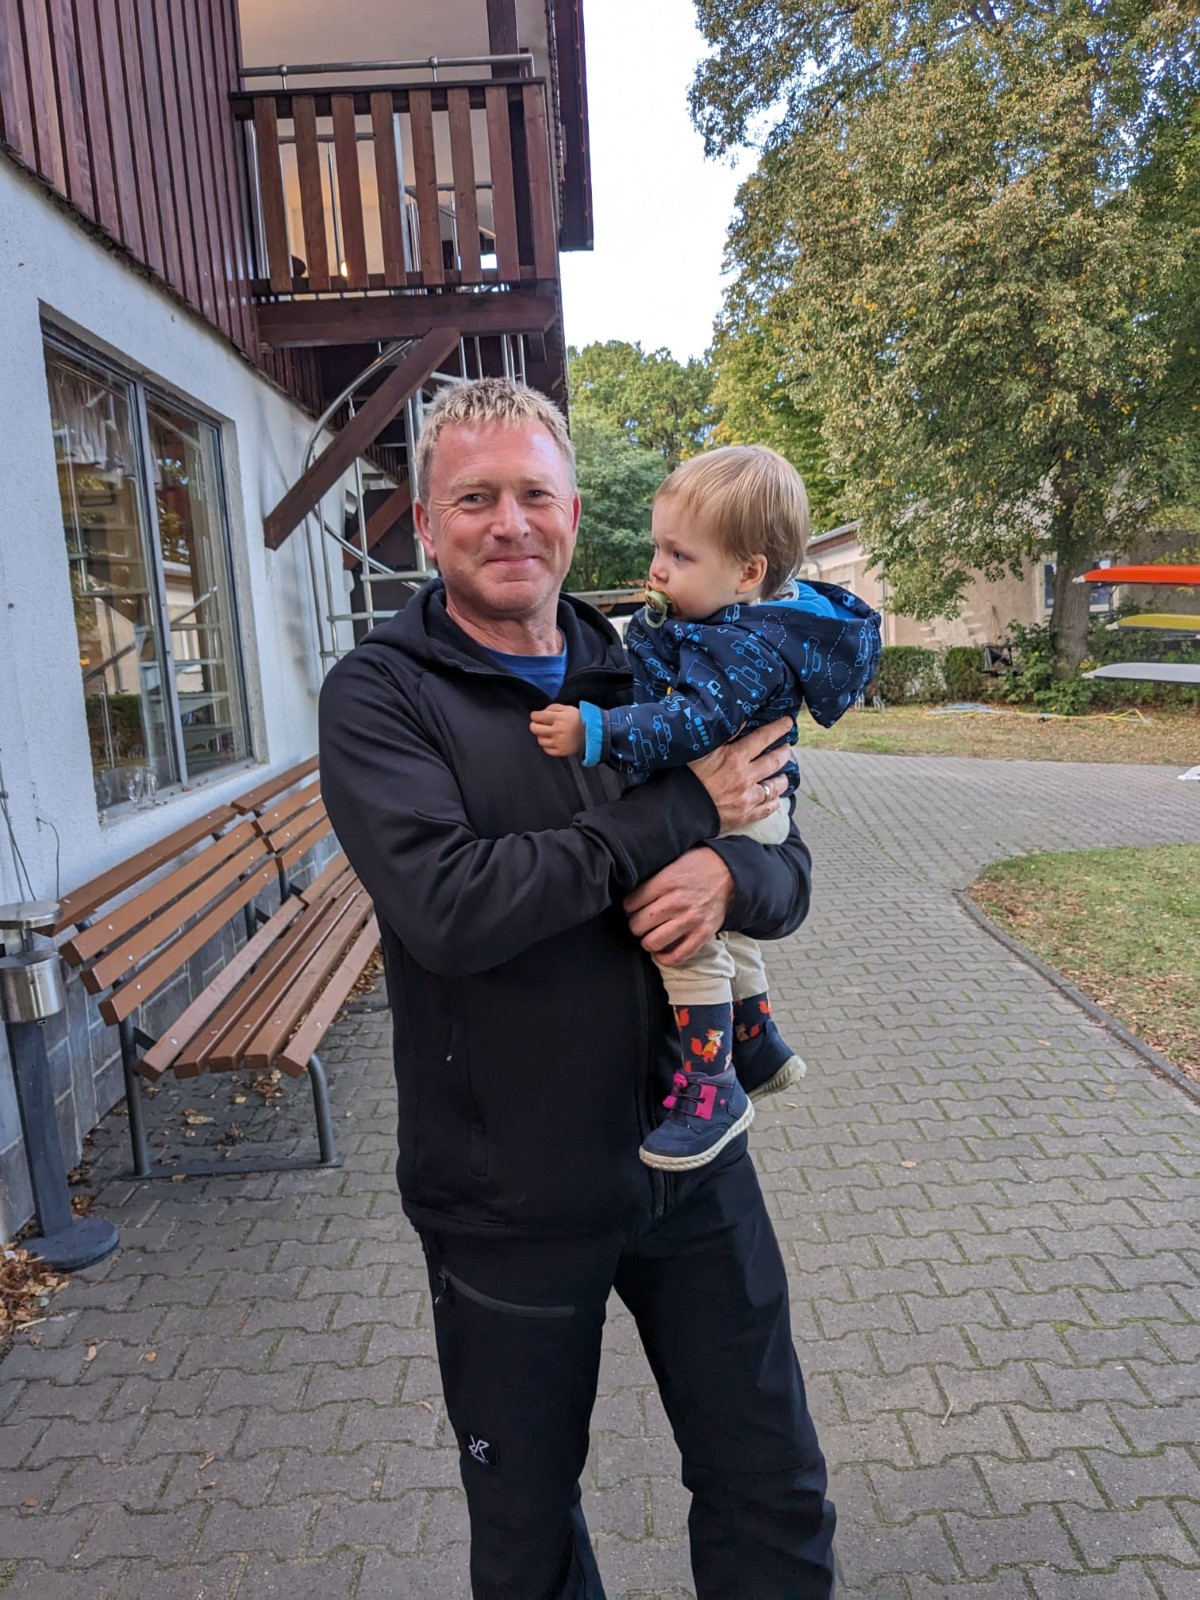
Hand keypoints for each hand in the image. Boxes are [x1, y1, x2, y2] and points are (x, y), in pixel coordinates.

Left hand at [530, 703, 584, 756]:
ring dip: (541, 736)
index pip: (538, 717)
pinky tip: (552, 740)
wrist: (591, 733)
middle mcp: (557, 731)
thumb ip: (552, 708)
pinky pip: (546, 750)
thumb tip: (540, 713)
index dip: (534, 715)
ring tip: (547, 733)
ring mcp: (558, 743)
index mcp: (559, 718)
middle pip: (535, 729)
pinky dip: (547, 745)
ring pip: (540, 740)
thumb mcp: (566, 708)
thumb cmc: (577, 719)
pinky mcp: (561, 752)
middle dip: (534, 725)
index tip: (536, 716)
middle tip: (538, 724)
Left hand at [623, 847, 734, 965]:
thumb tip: (630, 893)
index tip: (632, 908)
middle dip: (635, 925)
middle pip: (638, 925)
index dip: (628, 908)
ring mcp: (690, 920)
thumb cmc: (697, 866)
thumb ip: (652, 879)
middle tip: (641, 922)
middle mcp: (675, 903)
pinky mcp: (703, 934)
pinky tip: (661, 952)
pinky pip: (677, 956)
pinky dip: (664, 959)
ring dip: (647, 942)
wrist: (730, 872)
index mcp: (665, 882)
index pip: (630, 904)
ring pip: (653, 942)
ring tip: (650, 936)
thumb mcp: (671, 863)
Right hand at [689, 717, 792, 832]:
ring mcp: (747, 798)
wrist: (678, 810)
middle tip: (787, 748)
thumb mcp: (701, 750)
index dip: (777, 728)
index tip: (787, 722)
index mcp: (735, 757)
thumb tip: (741, 719)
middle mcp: (746, 777)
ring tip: (784, 776)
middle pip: (774, 762)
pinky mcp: (744, 816)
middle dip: (784, 753)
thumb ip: (723, 734)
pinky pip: (766, 809)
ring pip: (774, 787)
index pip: (763, 738)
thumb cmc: (685, 776)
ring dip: (782, 780)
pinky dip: (774, 803)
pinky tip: (776, 800)